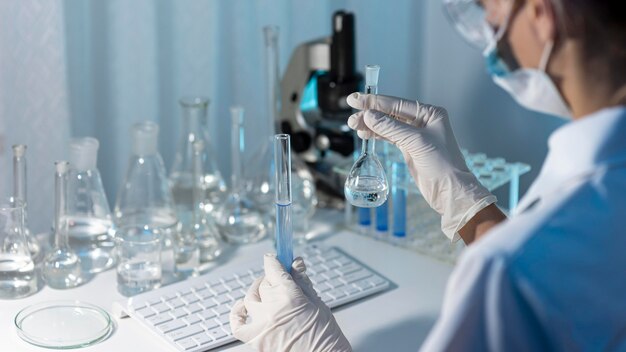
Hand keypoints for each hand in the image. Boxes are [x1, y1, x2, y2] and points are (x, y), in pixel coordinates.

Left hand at [230, 254, 350, 351]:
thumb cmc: (325, 337)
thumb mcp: (318, 303)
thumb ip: (302, 282)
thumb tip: (296, 263)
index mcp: (289, 296)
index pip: (274, 269)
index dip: (274, 261)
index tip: (275, 258)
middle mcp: (272, 309)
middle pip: (264, 284)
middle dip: (272, 279)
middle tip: (281, 280)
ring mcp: (262, 325)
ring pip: (251, 299)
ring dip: (258, 292)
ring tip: (267, 293)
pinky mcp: (256, 340)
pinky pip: (237, 324)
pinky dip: (238, 314)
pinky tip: (243, 307)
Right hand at [347, 93, 495, 241]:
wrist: (449, 190)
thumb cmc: (442, 164)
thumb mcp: (416, 142)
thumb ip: (392, 128)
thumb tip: (369, 116)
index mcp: (429, 114)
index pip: (397, 104)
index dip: (375, 102)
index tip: (356, 99)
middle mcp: (423, 122)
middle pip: (390, 114)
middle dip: (370, 114)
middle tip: (351, 116)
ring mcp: (415, 135)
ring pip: (387, 126)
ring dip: (370, 126)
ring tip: (353, 125)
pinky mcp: (409, 149)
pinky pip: (389, 137)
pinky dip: (376, 135)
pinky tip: (365, 134)